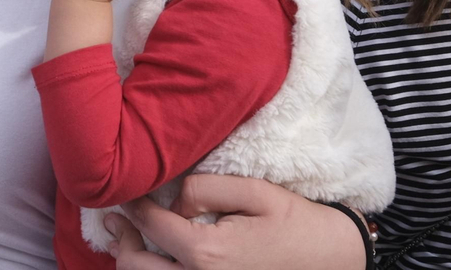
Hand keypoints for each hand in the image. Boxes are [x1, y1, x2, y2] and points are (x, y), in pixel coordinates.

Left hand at [103, 175, 365, 269]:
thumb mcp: (255, 192)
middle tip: (115, 220)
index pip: (150, 225)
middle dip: (123, 240)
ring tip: (125, 241)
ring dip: (132, 262)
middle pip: (136, 266)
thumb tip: (173, 202)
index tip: (124, 193)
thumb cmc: (296, 223)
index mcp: (208, 253)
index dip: (131, 205)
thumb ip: (205, 189)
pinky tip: (153, 260)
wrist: (334, 260)